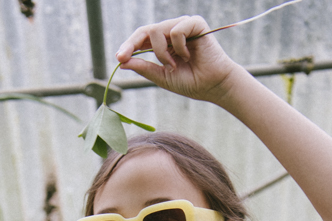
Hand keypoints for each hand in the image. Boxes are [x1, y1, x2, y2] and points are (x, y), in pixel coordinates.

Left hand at [115, 15, 235, 103]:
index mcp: (164, 43)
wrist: (213, 86)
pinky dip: (179, 47)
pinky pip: (176, 31)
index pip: (142, 38)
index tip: (118, 58)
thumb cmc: (191, 82)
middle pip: (146, 31)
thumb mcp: (162, 77)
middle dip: (132, 44)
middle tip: (123, 57)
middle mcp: (171, 31)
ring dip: (161, 53)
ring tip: (174, 66)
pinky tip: (188, 56)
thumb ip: (144, 68)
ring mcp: (183, 25)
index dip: (129, 46)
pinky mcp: (195, 23)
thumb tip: (123, 63)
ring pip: (158, 31)